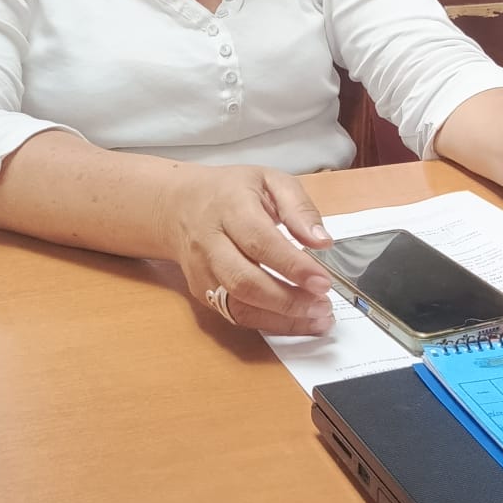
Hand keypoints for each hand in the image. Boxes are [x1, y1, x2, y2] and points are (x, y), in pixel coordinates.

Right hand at [154, 163, 336, 333]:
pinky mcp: (202, 292)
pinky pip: (234, 315)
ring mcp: (202, 271)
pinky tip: (295, 321)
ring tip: (317, 319)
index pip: (261, 241)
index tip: (323, 281)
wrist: (179, 206)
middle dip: (288, 300)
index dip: (293, 265)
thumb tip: (322, 241)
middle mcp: (210, 242)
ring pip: (238, 306)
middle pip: (245, 281)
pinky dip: (268, 323)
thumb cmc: (232, 191)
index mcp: (230, 208)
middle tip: (323, 306)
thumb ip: (299, 207)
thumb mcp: (271, 180)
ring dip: (281, 319)